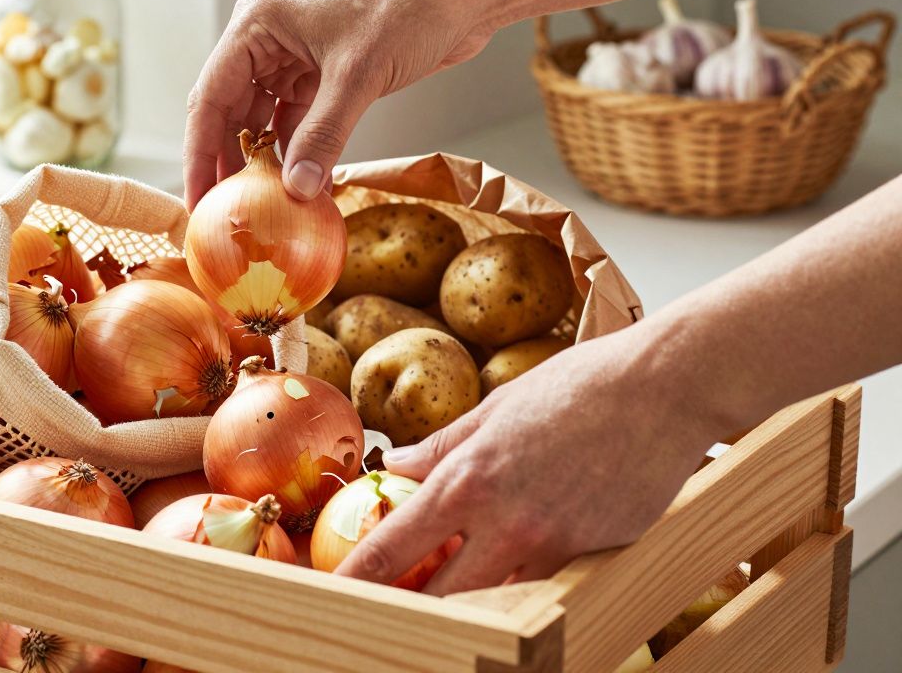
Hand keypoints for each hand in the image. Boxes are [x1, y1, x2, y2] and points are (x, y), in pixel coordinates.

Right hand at [183, 0, 500, 208]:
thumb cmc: (407, 8)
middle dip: (227, 164)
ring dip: (263, 163)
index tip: (199, 199)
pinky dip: (296, 155)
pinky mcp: (322, 77)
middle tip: (223, 215)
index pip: (211, 97)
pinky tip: (297, 188)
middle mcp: (267, 41)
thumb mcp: (358, 76)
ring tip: (257, 209)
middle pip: (230, 113)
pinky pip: (296, 125)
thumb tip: (297, 189)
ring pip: (261, 122)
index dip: (200, 153)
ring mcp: (293, 59)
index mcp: (257, 25)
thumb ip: (323, 135)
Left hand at [335, 327, 728, 594]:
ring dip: (471, 604)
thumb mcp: (497, 408)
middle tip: (391, 610)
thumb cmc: (579, 386)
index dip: (357, 578)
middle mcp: (505, 523)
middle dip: (412, 612)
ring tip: (454, 596)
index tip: (333, 594)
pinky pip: (545, 589)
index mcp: (468, 480)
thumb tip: (397, 465)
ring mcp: (553, 546)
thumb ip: (443, 445)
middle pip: (440, 599)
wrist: (665, 388)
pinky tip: (518, 573)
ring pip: (496, 603)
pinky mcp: (594, 556)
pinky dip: (524, 588)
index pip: (393, 547)